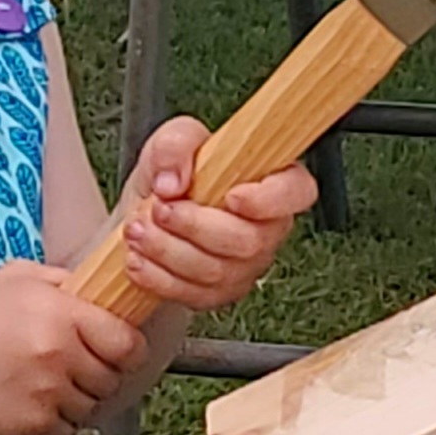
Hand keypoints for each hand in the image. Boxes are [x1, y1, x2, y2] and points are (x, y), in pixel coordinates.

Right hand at [0, 261, 148, 434]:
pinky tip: (30, 405)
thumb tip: (102, 290)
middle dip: (99, 376)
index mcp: (60, 312)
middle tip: (72, 368)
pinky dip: (56, 424)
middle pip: (112, 379)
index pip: (127, 342)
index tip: (118, 351)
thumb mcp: (14, 280)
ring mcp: (48, 392)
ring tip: (45, 386)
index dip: (128, 349)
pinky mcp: (35, 425)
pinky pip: (69, 431)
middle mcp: (58, 353)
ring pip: (92, 408)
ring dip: (77, 401)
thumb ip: (62, 280)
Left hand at [115, 115, 316, 312]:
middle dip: (195, 226)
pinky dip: (158, 276)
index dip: (269, 200)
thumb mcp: (171, 140)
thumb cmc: (173, 174)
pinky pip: (193, 294)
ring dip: (168, 250)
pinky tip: (138, 257)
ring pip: (215, 271)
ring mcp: (245, 266)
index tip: (231, 196)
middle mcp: (266, 229)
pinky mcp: (217, 293)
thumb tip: (172, 182)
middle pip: (248, 241)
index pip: (297, 192)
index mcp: (272, 181)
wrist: (145, 215)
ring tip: (138, 228)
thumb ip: (176, 145)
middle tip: (160, 208)